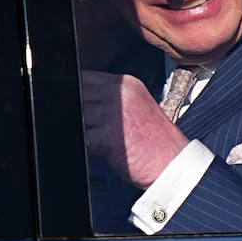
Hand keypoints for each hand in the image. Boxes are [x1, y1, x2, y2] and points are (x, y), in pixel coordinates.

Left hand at [82, 70, 189, 189]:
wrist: (174, 163)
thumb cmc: (155, 140)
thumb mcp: (136, 106)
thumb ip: (111, 99)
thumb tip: (82, 98)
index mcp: (126, 85)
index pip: (87, 77)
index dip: (75, 88)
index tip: (68, 97)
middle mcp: (120, 95)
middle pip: (80, 91)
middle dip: (74, 105)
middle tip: (79, 118)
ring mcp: (113, 113)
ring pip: (78, 111)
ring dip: (79, 123)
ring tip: (87, 132)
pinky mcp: (108, 135)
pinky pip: (82, 134)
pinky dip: (84, 141)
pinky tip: (92, 146)